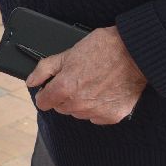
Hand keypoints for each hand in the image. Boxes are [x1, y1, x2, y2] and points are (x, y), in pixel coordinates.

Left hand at [25, 26, 146, 124]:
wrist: (134, 53)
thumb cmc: (102, 48)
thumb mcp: (67, 53)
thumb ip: (44, 69)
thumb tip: (31, 81)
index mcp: (63, 89)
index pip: (43, 102)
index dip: (46, 92)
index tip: (52, 86)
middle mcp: (78, 105)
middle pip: (61, 107)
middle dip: (64, 95)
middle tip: (78, 78)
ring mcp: (95, 112)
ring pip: (78, 112)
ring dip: (81, 102)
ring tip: (93, 83)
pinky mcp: (112, 116)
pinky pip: (97, 116)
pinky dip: (99, 107)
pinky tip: (105, 91)